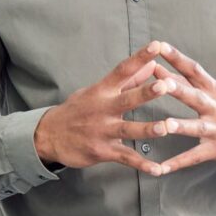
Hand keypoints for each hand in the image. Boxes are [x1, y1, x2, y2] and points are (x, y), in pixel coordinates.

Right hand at [33, 41, 176, 176]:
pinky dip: (142, 164)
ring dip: (148, 129)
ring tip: (166, 128)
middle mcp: (103, 109)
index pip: (123, 70)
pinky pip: (126, 158)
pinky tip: (158, 169)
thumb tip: (151, 65)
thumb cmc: (79, 110)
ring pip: (129, 130)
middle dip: (146, 93)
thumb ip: (128, 80)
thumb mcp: (98, 90)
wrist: (49, 135)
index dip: (139, 58)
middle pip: (128, 99)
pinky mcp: (103, 151)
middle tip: (166, 85)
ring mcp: (103, 131)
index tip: (156, 46)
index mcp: (102, 91)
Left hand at [156, 44, 215, 174]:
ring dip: (180, 126)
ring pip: (196, 127)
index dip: (177, 58)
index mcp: (213, 90)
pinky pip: (194, 157)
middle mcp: (214, 107)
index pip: (194, 70)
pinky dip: (177, 163)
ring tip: (163, 126)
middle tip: (161, 81)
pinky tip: (160, 168)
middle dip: (178, 89)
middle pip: (194, 96)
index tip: (159, 46)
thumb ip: (188, 83)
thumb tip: (160, 68)